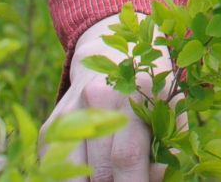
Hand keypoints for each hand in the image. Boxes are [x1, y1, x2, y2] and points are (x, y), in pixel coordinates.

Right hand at [39, 15, 173, 180]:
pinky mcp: (51, 125)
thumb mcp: (169, 105)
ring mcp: (70, 110)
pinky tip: (92, 173)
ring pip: (74, 172)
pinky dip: (75, 177)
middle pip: (101, 170)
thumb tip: (156, 178)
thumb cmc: (148, 88)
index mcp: (135, 92)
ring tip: (108, 179)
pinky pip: (57, 166)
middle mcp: (97, 99)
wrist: (107, 53)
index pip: (128, 156)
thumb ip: (169, 143)